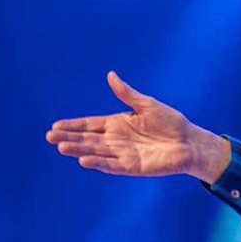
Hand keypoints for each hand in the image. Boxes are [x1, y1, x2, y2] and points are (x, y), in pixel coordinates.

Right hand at [46, 71, 230, 182]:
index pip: (90, 125)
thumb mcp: (147, 105)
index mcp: (118, 124)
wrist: (190, 142)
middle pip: (88, 139)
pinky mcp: (132, 166)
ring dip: (78, 150)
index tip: (55, 126)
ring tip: (61, 147)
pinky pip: (111, 165)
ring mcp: (122, 154)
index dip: (73, 125)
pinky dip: (98, 163)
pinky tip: (83, 160)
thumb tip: (111, 75)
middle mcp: (116, 140)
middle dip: (69, 138)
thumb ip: (127, 94)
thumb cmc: (171, 122)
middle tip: (50, 137)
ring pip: (95, 152)